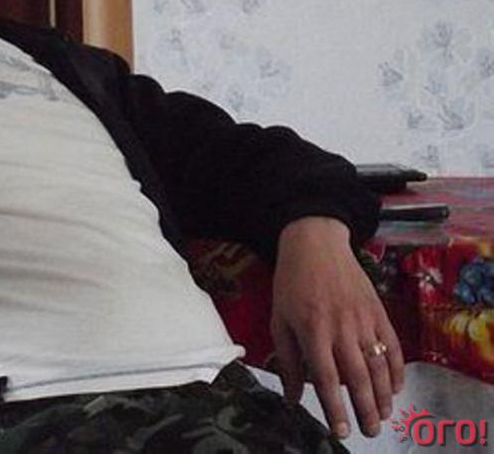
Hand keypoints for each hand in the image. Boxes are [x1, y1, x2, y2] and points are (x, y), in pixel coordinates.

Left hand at [270, 216, 403, 439]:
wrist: (315, 243)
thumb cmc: (291, 282)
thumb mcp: (279, 318)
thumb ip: (287, 359)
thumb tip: (291, 396)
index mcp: (313, 330)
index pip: (327, 378)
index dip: (335, 407)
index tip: (341, 431)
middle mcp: (341, 328)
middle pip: (359, 377)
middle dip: (365, 409)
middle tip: (368, 433)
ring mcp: (363, 319)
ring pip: (379, 365)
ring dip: (384, 395)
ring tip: (382, 416)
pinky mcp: (378, 311)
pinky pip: (393, 345)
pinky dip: (397, 369)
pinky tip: (395, 387)